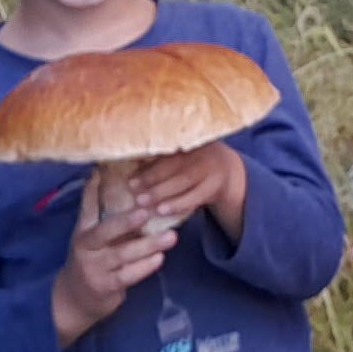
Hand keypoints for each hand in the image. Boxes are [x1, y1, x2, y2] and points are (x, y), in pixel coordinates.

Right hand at [52, 171, 172, 345]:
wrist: (75, 299)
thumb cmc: (90, 257)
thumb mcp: (88, 233)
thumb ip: (94, 206)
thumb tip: (98, 171)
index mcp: (84, 231)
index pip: (88, 209)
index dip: (94, 192)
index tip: (103, 173)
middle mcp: (87, 248)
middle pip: (106, 232)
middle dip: (126, 222)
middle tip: (147, 211)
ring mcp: (95, 269)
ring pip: (123, 255)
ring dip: (148, 245)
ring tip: (171, 237)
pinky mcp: (106, 286)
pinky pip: (128, 276)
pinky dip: (144, 268)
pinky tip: (160, 259)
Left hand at [131, 142, 248, 242]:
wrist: (226, 171)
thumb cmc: (191, 163)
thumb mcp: (180, 156)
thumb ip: (158, 160)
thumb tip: (125, 165)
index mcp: (188, 140)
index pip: (166, 150)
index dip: (146, 165)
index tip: (129, 179)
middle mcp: (201, 150)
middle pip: (175, 164)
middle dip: (152, 179)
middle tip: (133, 192)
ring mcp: (211, 167)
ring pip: (184, 180)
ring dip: (162, 192)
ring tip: (143, 203)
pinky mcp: (216, 185)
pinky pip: (196, 196)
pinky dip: (178, 204)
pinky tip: (163, 211)